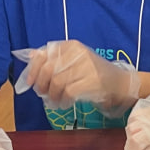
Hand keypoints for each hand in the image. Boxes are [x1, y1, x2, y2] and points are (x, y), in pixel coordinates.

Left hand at [13, 41, 139, 117]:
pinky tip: (64, 103)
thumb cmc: (94, 72)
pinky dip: (62, 101)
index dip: (33, 69)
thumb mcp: (74, 61)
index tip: (30, 82)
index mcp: (72, 46)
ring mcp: (86, 67)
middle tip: (43, 94)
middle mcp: (79, 53)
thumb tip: (30, 56)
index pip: (44, 54)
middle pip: (48, 69)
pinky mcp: (92, 81)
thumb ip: (53, 59)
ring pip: (57, 83)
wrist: (120, 82)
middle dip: (41, 85)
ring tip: (54, 101)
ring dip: (52, 96)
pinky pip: (68, 92)